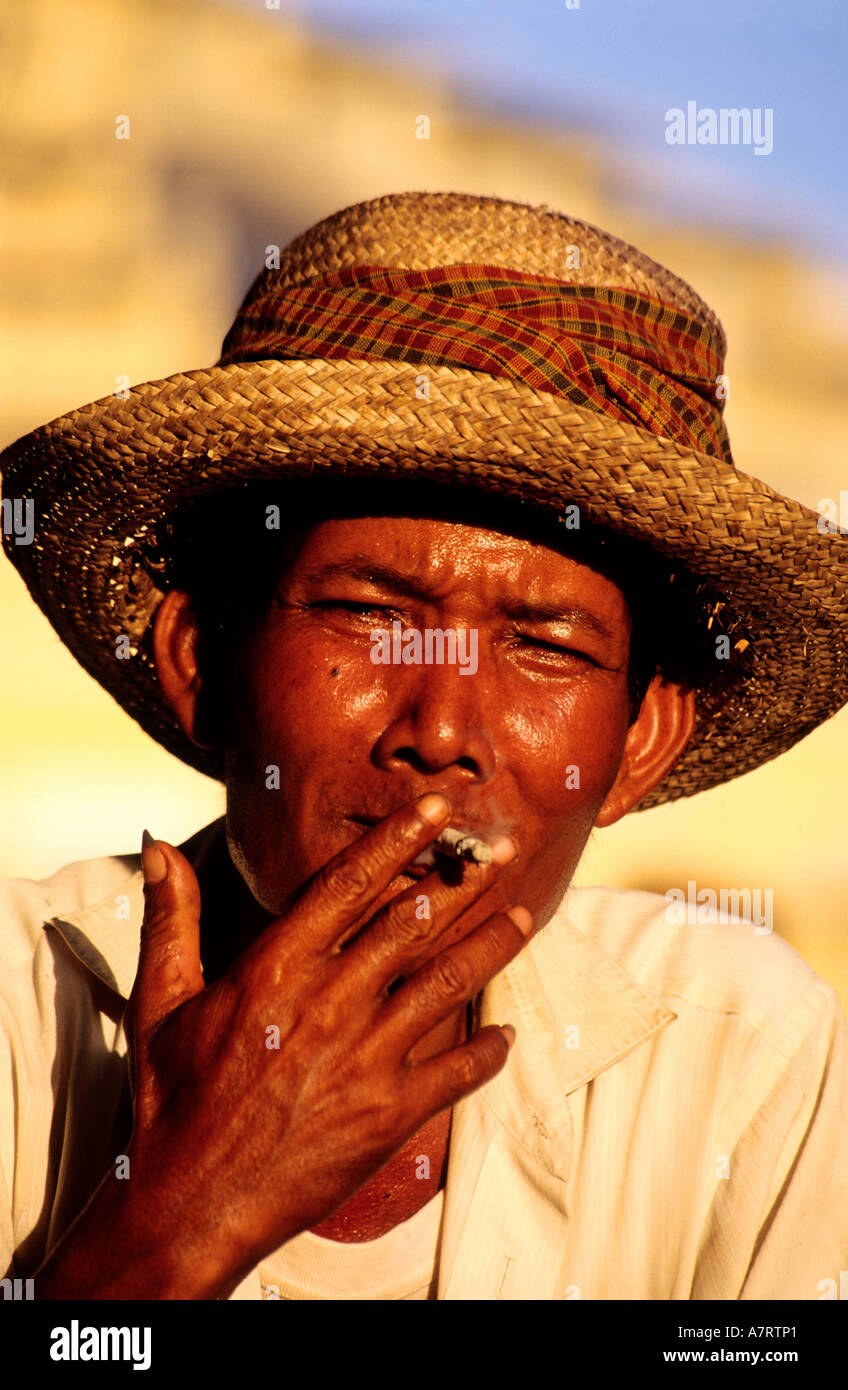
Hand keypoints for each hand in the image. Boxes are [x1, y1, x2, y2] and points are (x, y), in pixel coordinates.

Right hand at [117, 793, 531, 1296]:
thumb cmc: (172, 1100)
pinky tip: (508, 1033)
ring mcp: (365, 1058)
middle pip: (412, 922)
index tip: (437, 807)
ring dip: (491, 945)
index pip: (349, 883)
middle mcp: (328, 1002)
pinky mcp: (388, 1113)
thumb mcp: (161, 1002)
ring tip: (526, 915)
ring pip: (446, 983)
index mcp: (274, 967)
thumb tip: (158, 848)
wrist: (190, 1204)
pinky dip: (488, 1051)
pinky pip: (456, 1071)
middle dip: (463, 880)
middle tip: (501, 848)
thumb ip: (172, 920)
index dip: (398, 839)